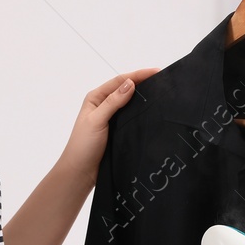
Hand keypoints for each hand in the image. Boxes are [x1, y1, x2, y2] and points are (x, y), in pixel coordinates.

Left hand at [60, 67, 159, 184]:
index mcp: (96, 98)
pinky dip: (141, 112)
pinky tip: (152, 112)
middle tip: (162, 80)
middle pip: (126, 89)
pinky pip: (131, 116)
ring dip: (143, 97)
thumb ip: (113, 102)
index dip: (138, 75)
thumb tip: (130, 83)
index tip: (156, 71)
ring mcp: (112, 117)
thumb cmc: (83, 146)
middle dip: (143, 83)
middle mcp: (104, 105)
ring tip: (161, 92)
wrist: (81, 172)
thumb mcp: (97, 120)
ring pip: (130, 103)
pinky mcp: (118, 130)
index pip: (119, 81)